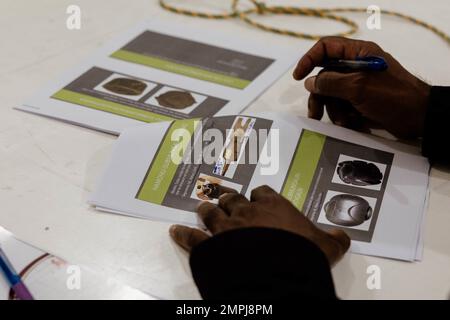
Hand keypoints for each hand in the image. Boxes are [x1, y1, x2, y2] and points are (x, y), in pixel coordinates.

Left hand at [170, 185, 349, 265]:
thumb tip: (345, 236)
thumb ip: (335, 239)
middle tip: (226, 201)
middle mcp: (246, 212)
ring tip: (202, 208)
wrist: (277, 272)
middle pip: (232, 198)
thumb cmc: (301, 254)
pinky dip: (182, 234)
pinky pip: (192, 238)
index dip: (259, 196)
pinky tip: (175, 230)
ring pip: (210, 212)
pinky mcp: (209, 246)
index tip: (257, 199)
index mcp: (272, 206)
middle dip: (229, 200)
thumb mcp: (327, 247)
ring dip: (206, 210)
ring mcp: (225, 228)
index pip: (262, 192)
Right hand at [293, 37, 430, 138]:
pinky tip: (354, 124)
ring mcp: (358, 85)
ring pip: (332, 96)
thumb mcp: (358, 87)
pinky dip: (345, 117)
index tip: (298, 77)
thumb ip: (330, 83)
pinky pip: (342, 107)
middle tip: (315, 113)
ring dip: (335, 111)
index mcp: (358, 53)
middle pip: (325, 77)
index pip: (326, 48)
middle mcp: (356, 67)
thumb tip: (310, 82)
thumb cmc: (392, 96)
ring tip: (345, 121)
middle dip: (320, 97)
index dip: (309, 59)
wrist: (418, 118)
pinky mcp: (361, 102)